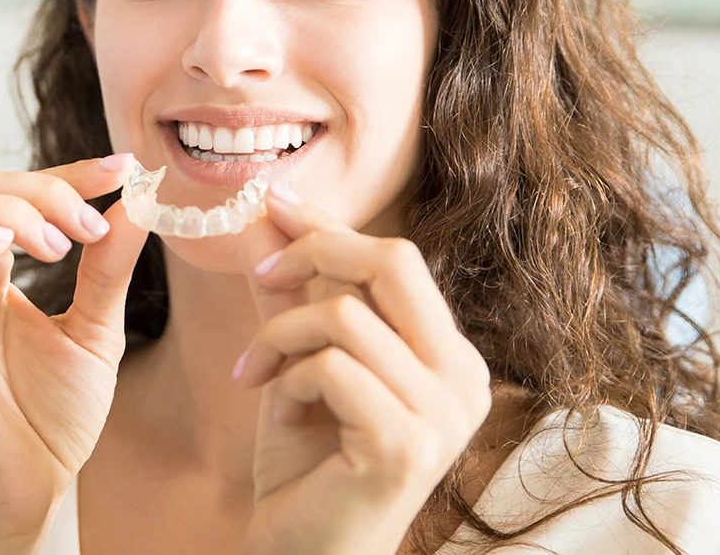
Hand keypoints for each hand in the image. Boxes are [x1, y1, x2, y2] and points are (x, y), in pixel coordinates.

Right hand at [0, 154, 147, 544]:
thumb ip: (108, 268)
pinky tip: (10, 253)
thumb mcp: (96, 330)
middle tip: (89, 225)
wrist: (30, 491)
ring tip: (59, 248)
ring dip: (10, 210)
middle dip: (42, 186)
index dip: (68, 171)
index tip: (122, 169)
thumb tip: (135, 203)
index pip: (18, 191)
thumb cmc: (54, 415)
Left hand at [234, 187, 491, 554]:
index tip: (275, 201)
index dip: (330, 224)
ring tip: (257, 372)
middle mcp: (463, 377)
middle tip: (263, 273)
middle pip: (393, 260)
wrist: (303, 552)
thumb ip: (293, 290)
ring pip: (346, 313)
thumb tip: (266, 215)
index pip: (396, 258)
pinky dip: (288, 378)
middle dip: (315, 250)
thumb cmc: (308, 458)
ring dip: (281, 334)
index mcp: (448, 353)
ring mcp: (443, 413)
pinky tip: (277, 413)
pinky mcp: (407, 444)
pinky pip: (331, 366)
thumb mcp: (300, 357)